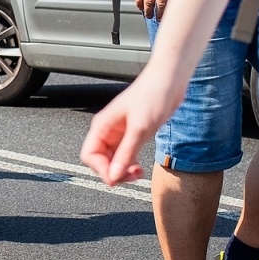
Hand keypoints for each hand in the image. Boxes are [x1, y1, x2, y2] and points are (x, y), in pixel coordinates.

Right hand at [80, 68, 185, 185]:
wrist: (169, 81)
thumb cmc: (152, 96)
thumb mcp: (139, 129)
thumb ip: (126, 153)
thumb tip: (114, 175)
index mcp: (102, 126)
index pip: (89, 155)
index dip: (101, 169)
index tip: (117, 178)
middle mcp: (107, 131)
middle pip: (100, 160)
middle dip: (114, 172)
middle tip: (132, 176)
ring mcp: (120, 133)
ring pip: (113, 160)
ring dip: (123, 170)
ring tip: (138, 173)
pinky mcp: (132, 134)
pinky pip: (125, 155)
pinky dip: (131, 165)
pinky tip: (140, 167)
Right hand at [134, 0, 177, 19]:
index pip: (175, 0)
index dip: (175, 10)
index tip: (176, 17)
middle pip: (161, 4)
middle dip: (161, 14)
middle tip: (161, 20)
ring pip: (149, 2)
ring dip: (149, 11)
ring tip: (150, 16)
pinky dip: (139, 3)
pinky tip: (141, 8)